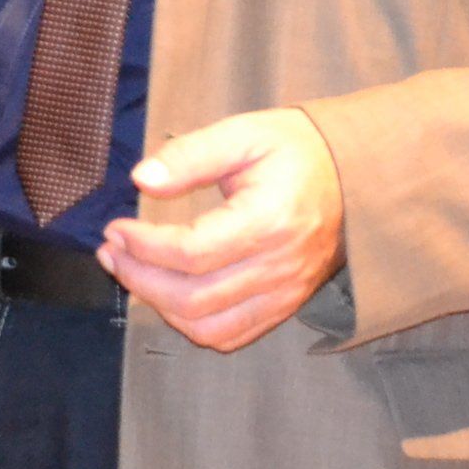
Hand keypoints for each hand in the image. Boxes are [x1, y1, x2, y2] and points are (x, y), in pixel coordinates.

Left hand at [95, 108, 345, 352]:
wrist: (355, 178)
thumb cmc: (297, 151)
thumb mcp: (243, 134)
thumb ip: (190, 156)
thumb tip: (141, 179)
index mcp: (269, 221)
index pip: (191, 252)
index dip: (143, 246)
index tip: (116, 227)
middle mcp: (279, 267)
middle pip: (193, 297)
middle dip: (140, 278)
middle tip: (113, 252)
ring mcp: (284, 294)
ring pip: (208, 326)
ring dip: (159, 306)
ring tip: (133, 271)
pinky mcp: (285, 306)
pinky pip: (231, 335)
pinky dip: (192, 324)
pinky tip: (169, 294)